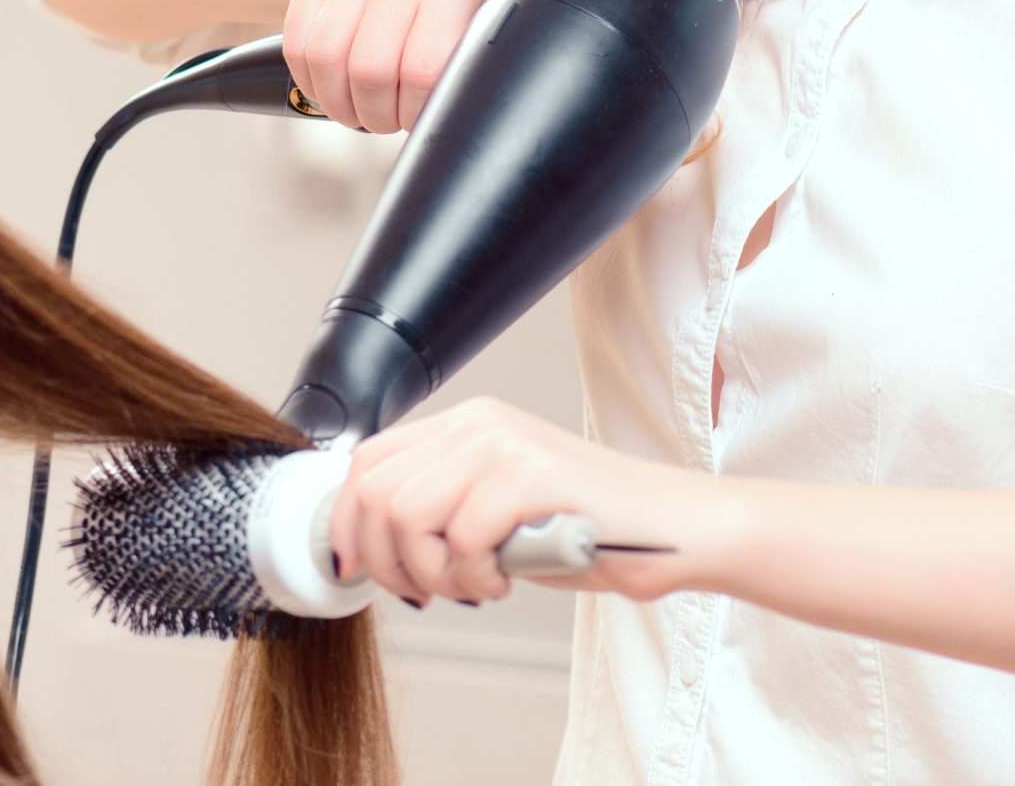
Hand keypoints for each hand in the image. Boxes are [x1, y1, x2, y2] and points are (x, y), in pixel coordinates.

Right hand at [283, 0, 488, 133]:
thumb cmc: (435, 3)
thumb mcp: (465, 28)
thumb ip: (458, 69)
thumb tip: (439, 117)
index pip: (423, 71)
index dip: (411, 111)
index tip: (412, 119)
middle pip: (369, 70)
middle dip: (373, 113)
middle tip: (382, 118)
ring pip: (325, 59)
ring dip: (336, 102)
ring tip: (354, 107)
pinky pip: (297, 46)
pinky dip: (309, 81)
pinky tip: (329, 85)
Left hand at [326, 398, 718, 606]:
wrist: (669, 531)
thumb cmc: (587, 531)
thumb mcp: (495, 511)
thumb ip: (440, 510)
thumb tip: (371, 546)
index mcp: (465, 424)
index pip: (368, 459)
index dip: (346, 519)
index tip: (353, 567)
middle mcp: (478, 423)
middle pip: (375, 491)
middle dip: (385, 560)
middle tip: (426, 591)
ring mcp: (504, 444)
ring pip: (408, 515)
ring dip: (433, 572)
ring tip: (474, 585)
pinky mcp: (530, 474)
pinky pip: (462, 537)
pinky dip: (474, 577)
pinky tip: (505, 580)